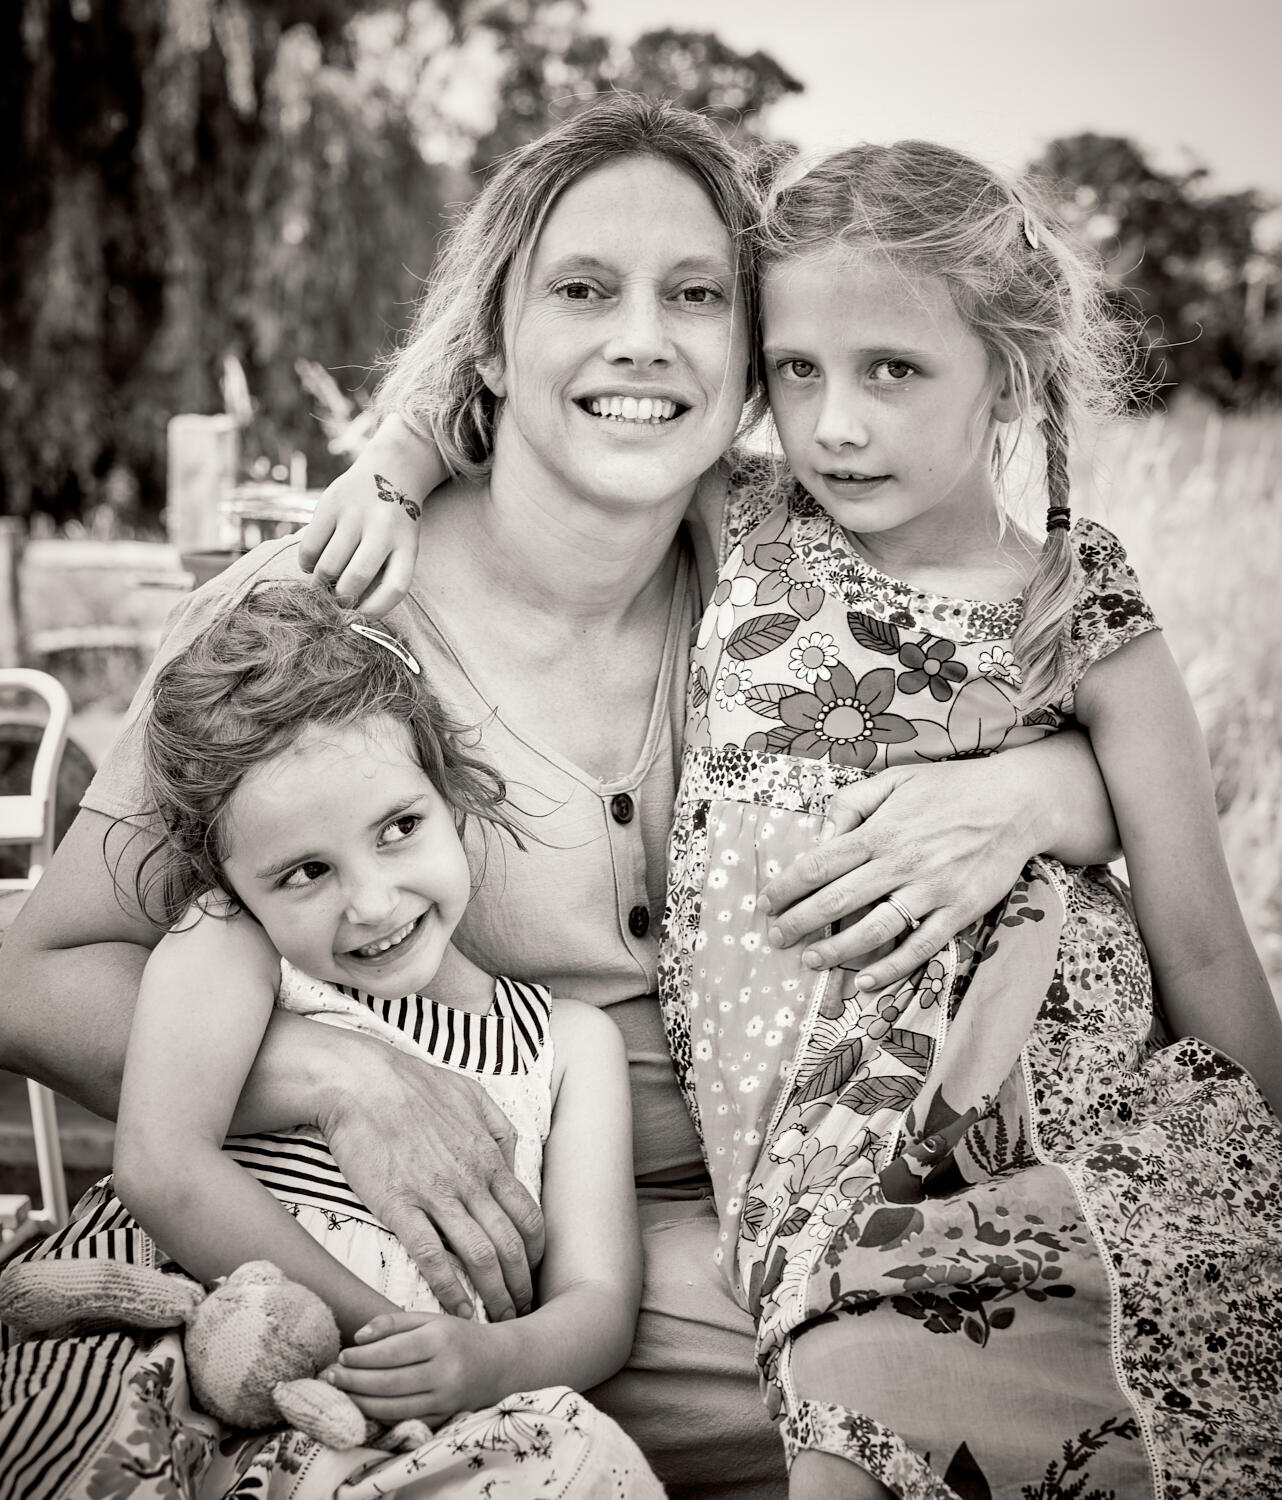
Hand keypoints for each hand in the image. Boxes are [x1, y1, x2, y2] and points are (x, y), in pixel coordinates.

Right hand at [298, 466, 420, 614]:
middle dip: (341, 599)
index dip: (376, 610)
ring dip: (321, 584)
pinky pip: (310, 548)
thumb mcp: (402, 545)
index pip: (395, 587)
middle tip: (336, 601)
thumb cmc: (394, 524)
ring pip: (328, 566)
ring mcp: (355, 514)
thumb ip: (384, 574)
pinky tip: (314, 564)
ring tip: (323, 584)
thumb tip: (349, 611)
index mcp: (407, 544)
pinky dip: (307, 564)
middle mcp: (383, 528)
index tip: (361, 615)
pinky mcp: (330, 503)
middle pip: (356, 578)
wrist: (391, 469)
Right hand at [316, 1036, 544, 1322]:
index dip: (537, 1251)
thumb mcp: (472, 1094)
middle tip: (523, 1311)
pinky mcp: (399, 1206)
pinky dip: (449, 1290)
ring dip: (494, 1296)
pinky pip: (432, 1258)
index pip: (529, 1215)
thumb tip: (511, 1164)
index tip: (534, 1273)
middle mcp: (471, 1180)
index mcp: (489, 1156)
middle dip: (522, 1284)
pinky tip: (455, 1313)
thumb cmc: (413, 1084)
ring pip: (480, 1256)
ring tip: (498, 1322)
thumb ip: (499, 1130)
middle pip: (511, 1244)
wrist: (360, 1080)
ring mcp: (437, 1194)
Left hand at [325, 1309, 504, 1425]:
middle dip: (353, 1381)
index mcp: (440, 1340)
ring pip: (393, 1407)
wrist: (499, 1363)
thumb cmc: (459, 1336)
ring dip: (360, 1402)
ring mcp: (445, 1399)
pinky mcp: (444, 1418)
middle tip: (329, 1377)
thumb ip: (394, 1322)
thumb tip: (358, 1336)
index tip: (342, 1356)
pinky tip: (364, 1405)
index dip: (362, 1357)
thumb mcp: (430, 1319)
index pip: (392, 1352)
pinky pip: (405, 1421)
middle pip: (388, 1382)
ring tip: (340, 1392)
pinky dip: (380, 1416)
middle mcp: (445, 1372)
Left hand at [759, 757, 1041, 990]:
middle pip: (837, 900)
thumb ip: (852, 803)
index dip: (787, 887)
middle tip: (776, 938)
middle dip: (800, 923)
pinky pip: (920, 946)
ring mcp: (932, 889)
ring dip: (837, 949)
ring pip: (874, 928)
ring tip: (811, 961)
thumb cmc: (950, 789)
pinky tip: (865, 980)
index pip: (819, 863)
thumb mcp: (895, 780)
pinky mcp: (960, 911)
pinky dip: (891, 967)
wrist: (1015, 802)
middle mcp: (901, 862)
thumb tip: (820, 835)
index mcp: (881, 830)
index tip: (767, 903)